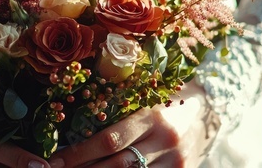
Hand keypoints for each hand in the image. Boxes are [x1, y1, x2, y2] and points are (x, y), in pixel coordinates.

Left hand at [50, 85, 216, 167]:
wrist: (206, 111)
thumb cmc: (163, 102)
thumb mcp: (143, 100)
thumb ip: (116, 112)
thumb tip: (72, 128)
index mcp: (152, 116)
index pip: (110, 140)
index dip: (79, 153)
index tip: (54, 160)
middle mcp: (165, 141)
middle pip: (117, 165)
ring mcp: (174, 162)